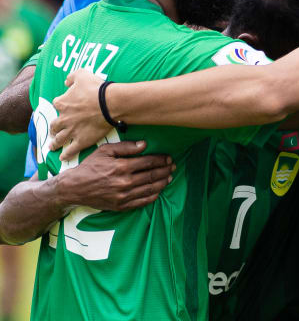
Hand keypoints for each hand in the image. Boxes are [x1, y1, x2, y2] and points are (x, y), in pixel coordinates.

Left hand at [50, 70, 110, 160]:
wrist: (110, 103)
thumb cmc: (97, 88)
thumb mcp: (82, 74)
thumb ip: (72, 77)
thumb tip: (66, 81)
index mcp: (62, 103)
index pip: (57, 104)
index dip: (61, 105)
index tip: (63, 106)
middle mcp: (63, 119)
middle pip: (54, 125)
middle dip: (53, 128)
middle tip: (53, 131)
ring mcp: (71, 131)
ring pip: (59, 140)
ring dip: (55, 143)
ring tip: (52, 147)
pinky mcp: (81, 141)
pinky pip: (70, 151)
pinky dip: (66, 155)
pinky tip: (63, 158)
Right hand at [54, 140, 173, 211]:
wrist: (74, 188)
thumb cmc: (89, 167)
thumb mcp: (105, 151)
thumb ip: (126, 147)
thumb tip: (145, 144)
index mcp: (122, 167)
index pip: (148, 162)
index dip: (161, 160)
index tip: (169, 158)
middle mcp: (124, 182)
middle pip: (151, 176)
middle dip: (165, 170)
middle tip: (173, 167)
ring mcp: (123, 196)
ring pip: (149, 189)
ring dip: (162, 183)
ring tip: (169, 178)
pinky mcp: (120, 206)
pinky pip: (141, 202)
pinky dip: (152, 196)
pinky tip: (158, 191)